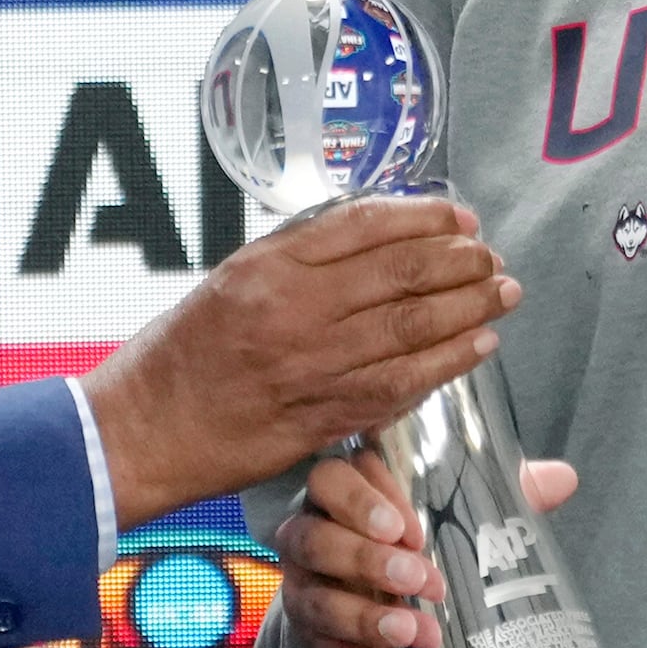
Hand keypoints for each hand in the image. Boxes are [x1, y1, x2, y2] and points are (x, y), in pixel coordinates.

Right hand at [82, 196, 516, 526]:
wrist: (146, 429)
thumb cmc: (185, 351)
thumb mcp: (234, 277)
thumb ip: (301, 252)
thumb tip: (377, 228)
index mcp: (269, 268)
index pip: (366, 226)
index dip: (426, 218)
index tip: (460, 217)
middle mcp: (293, 313)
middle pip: (400, 275)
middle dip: (460, 263)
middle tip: (492, 259)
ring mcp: (310, 369)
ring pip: (410, 331)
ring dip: (467, 310)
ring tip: (501, 295)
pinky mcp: (321, 418)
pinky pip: (397, 387)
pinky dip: (444, 365)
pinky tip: (476, 347)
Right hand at [272, 450, 577, 647]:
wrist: (372, 596)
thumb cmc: (413, 538)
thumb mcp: (454, 510)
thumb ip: (499, 491)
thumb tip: (562, 477)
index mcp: (339, 491)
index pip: (331, 480)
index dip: (361, 501)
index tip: (408, 528)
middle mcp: (310, 536)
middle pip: (316, 541)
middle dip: (368, 563)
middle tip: (426, 582)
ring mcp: (305, 591)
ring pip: (315, 603)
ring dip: (367, 621)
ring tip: (420, 635)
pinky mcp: (311, 641)